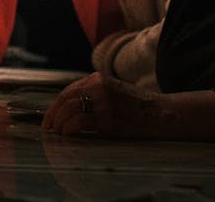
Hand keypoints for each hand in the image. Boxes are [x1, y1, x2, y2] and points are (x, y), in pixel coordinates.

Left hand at [42, 72, 214, 141]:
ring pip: (68, 109)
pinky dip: (68, 129)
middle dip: (53, 114)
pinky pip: (78, 121)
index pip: (69, 90)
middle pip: (65, 99)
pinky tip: (66, 136)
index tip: (51, 116)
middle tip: (48, 127)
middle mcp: (98, 86)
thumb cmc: (141, 108)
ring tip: (56, 134)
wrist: (166, 114)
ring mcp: (104, 101)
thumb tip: (73, 109)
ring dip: (58, 123)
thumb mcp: (115, 93)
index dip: (56, 104)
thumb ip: (96, 95)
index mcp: (98, 79)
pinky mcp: (109, 118)